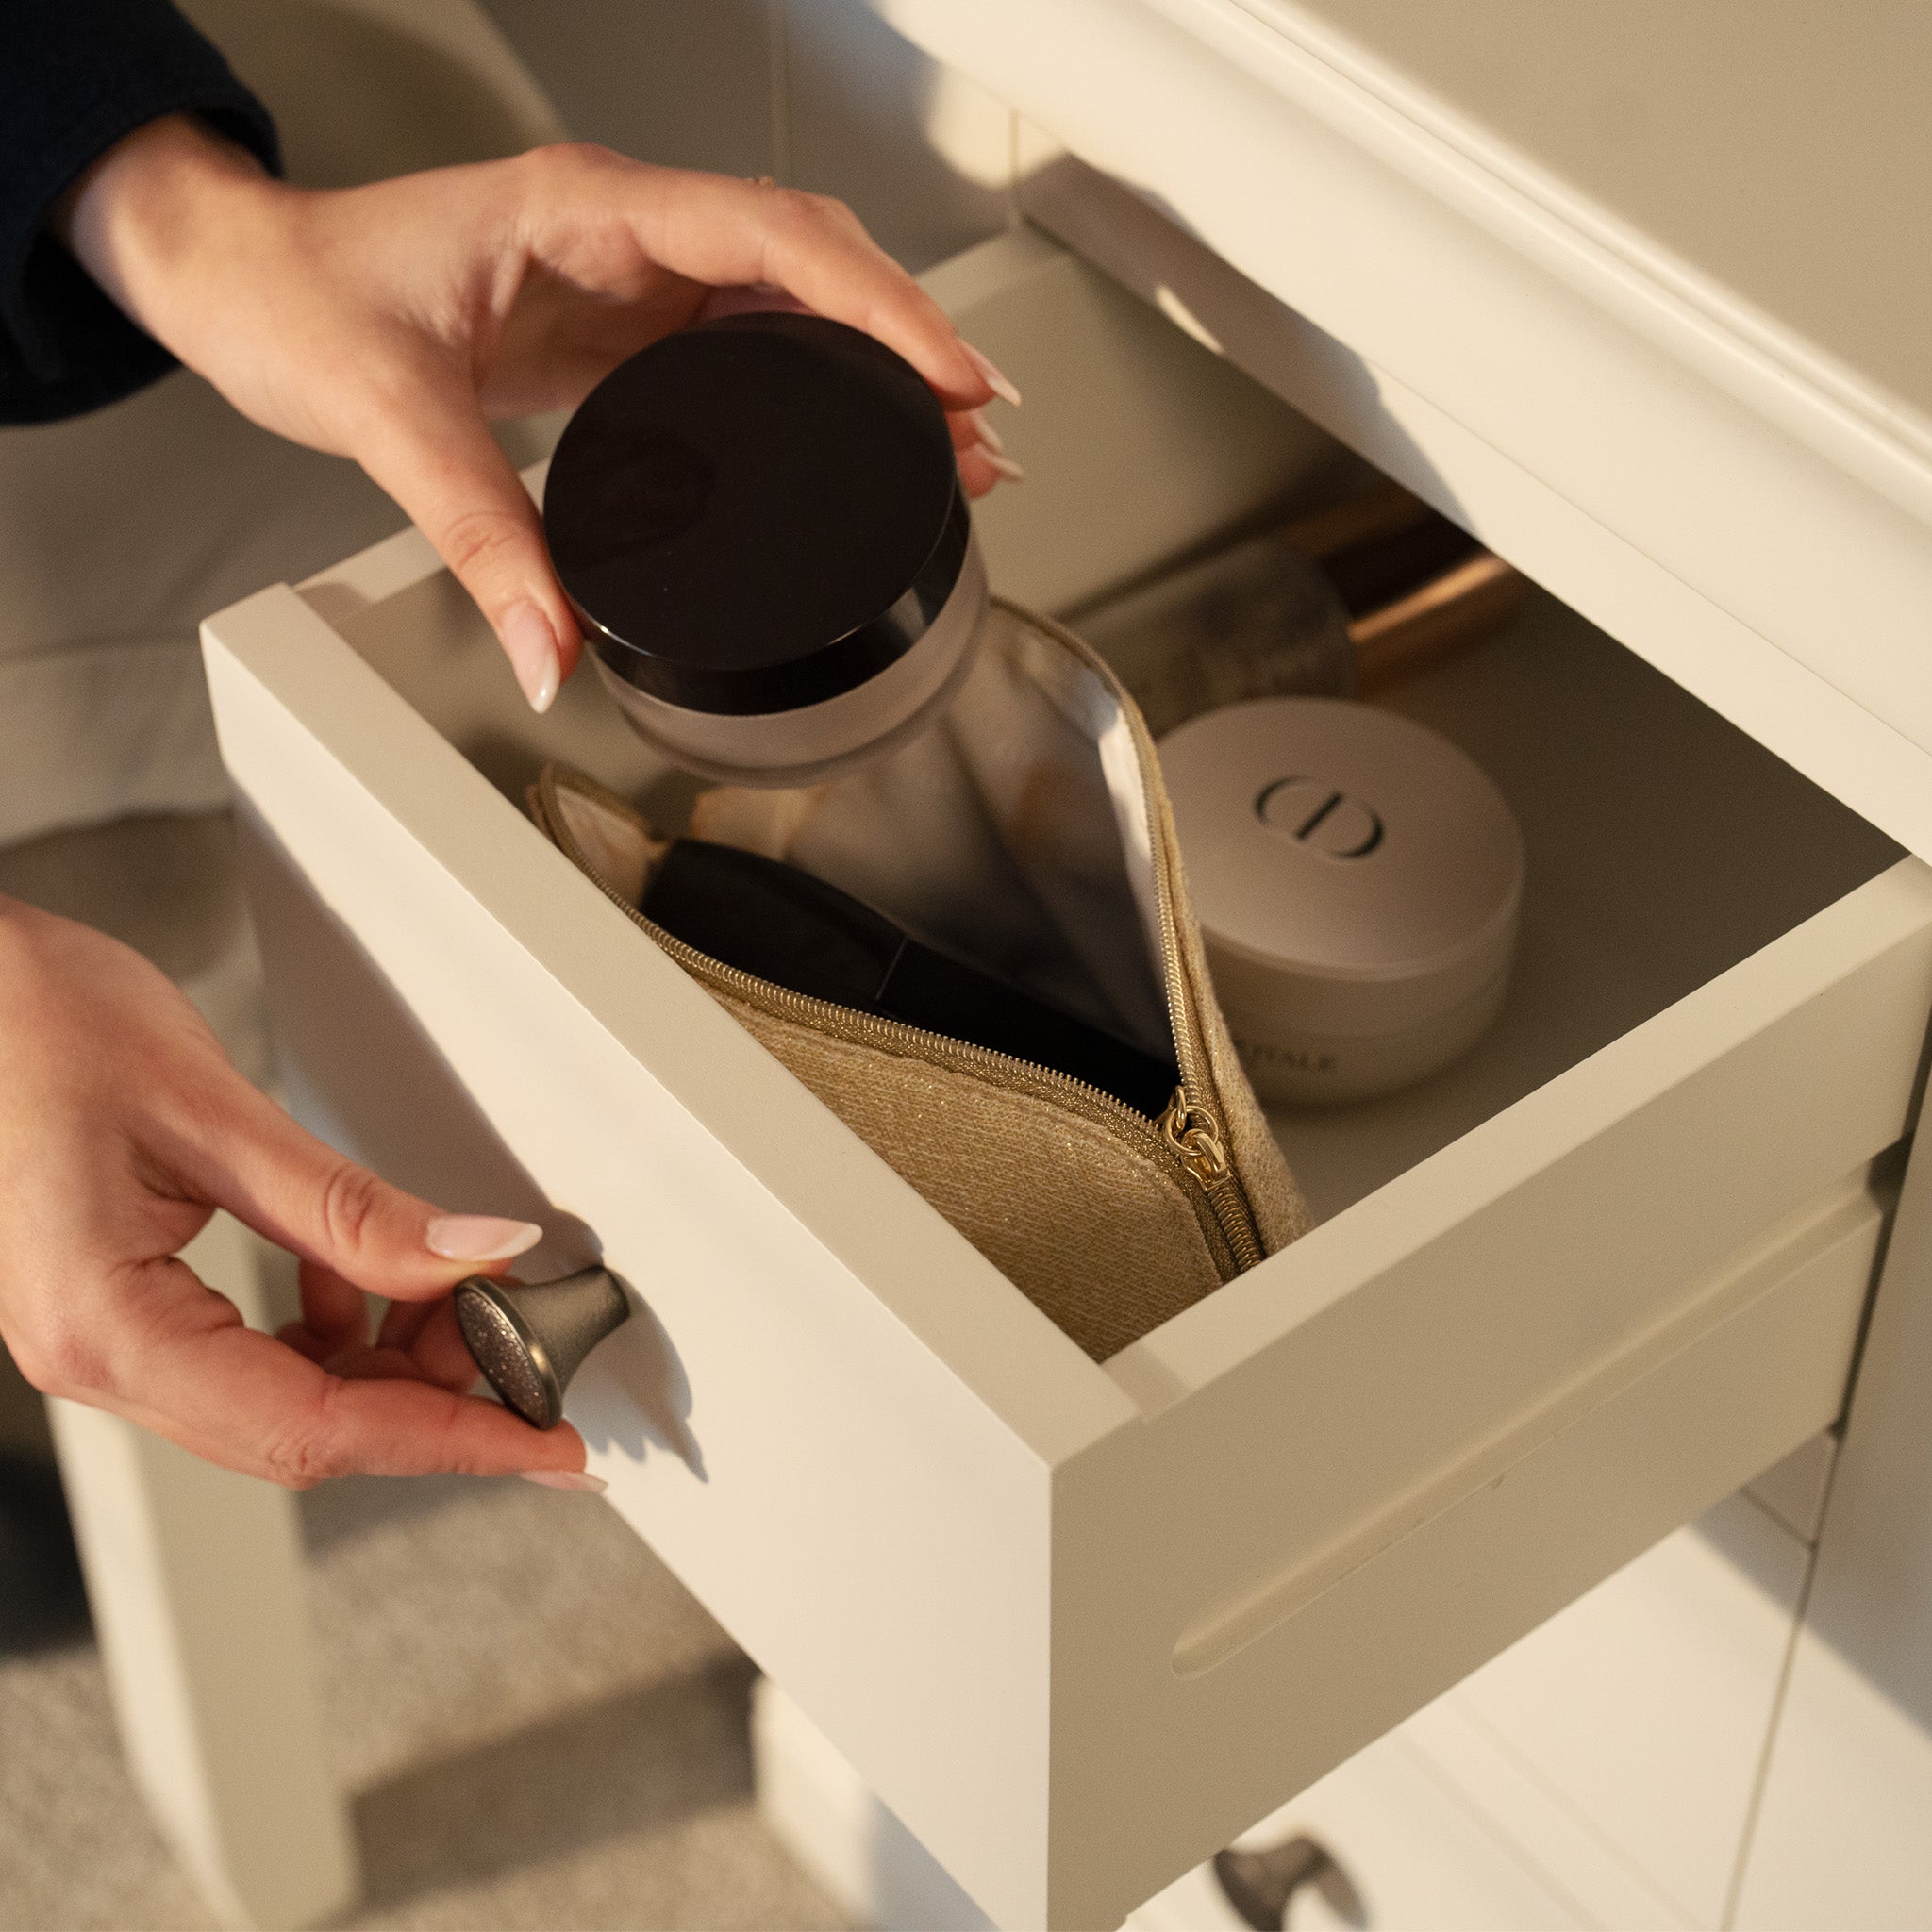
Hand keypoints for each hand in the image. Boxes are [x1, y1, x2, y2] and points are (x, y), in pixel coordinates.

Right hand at [0, 895, 595, 1487]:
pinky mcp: (125, 1304)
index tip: (543, 1444)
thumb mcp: (217, 1113)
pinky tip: (369, 1278)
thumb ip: (352, 1207)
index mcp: (106, 1328)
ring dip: (387, 1363)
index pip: (313, 1428)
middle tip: (523, 1347)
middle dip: (430, 1400)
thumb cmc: (37, 1024)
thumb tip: (479, 1257)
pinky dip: (333, 1328)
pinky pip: (250, 1356)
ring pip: (283, 1400)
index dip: (448, 1440)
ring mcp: (106, 1338)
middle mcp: (95, 1356)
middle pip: (302, 1432)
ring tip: (463, 1302)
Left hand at [56, 116, 1021, 711]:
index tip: (945, 379)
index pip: (771, 235)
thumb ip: (478, 539)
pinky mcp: (626, 323)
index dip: (876, 305)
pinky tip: (858, 442)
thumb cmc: (299, 296)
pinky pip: (751, 341)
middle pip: (811, 262)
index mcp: (583, 209)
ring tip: (951, 453)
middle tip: (979, 434)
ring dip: (877, 370)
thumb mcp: (385, 412)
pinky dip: (820, 389)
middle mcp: (624, 230)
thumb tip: (554, 652)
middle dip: (908, 344)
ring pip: (794, 301)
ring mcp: (632, 274)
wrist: (246, 279)